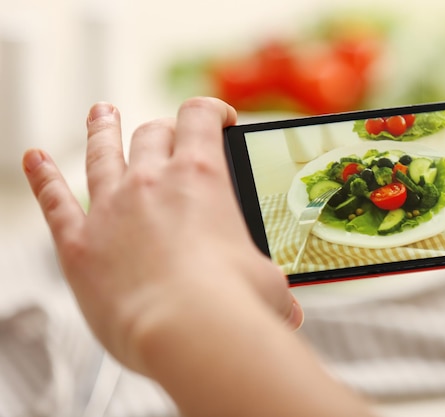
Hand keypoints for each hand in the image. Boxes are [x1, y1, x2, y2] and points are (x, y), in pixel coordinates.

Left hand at [22, 97, 302, 371]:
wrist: (186, 331)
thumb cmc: (235, 304)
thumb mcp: (268, 280)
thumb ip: (269, 282)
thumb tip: (286, 308)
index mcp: (202, 178)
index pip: (201, 118)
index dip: (211, 110)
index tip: (219, 117)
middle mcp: (153, 182)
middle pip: (152, 133)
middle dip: (163, 129)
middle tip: (168, 133)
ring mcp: (111, 208)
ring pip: (102, 153)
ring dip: (102, 130)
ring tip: (101, 113)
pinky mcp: (79, 243)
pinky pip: (55, 200)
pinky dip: (43, 177)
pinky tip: (34, 159)